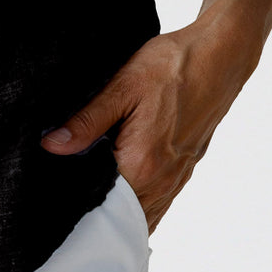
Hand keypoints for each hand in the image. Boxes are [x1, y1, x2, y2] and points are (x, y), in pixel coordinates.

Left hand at [39, 20, 258, 233]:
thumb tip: (52, 147)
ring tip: (92, 195)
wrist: (219, 56)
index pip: (102, 206)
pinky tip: (123, 189)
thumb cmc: (172, 66)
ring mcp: (177, 177)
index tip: (58, 193)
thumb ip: (86, 122)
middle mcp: (162, 180)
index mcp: (142, 165)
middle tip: (68, 197)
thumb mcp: (122, 87)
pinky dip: (139, 203)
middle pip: (122, 215)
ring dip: (119, 211)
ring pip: (143, 213)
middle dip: (96, 211)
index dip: (78, 202)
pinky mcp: (186, 168)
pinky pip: (159, 202)